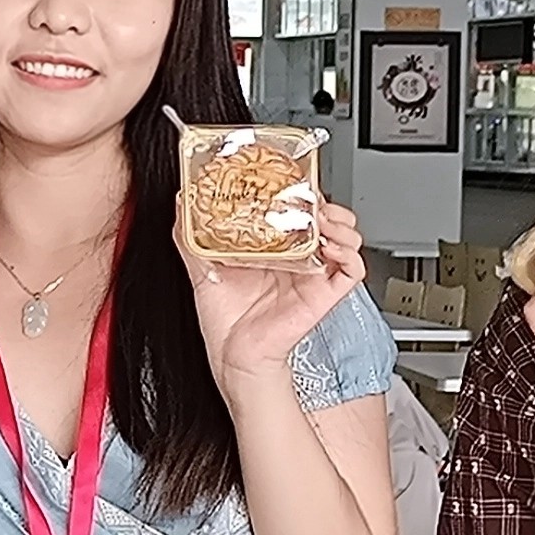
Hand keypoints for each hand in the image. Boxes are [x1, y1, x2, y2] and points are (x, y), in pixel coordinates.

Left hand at [188, 199, 366, 395]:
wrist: (233, 356)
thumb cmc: (225, 321)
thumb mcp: (202, 268)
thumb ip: (191, 236)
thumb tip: (182, 205)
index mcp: (273, 249)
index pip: (296, 210)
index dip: (299, 192)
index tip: (290, 178)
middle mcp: (297, 259)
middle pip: (326, 218)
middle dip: (323, 201)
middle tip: (307, 196)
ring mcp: (313, 275)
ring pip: (346, 237)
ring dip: (340, 222)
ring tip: (321, 217)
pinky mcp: (324, 294)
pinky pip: (352, 270)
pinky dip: (350, 252)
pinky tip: (331, 245)